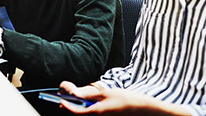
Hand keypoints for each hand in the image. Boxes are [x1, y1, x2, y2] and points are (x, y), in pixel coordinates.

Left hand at [59, 82, 189, 115]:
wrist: (144, 111)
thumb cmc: (126, 100)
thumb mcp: (106, 93)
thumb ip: (89, 93)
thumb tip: (74, 92)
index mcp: (97, 112)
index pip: (76, 112)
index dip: (66, 106)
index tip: (60, 101)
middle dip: (71, 109)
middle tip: (67, 101)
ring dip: (80, 110)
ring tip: (78, 102)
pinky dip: (88, 112)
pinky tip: (90, 106)